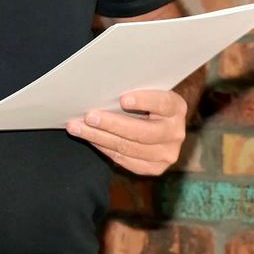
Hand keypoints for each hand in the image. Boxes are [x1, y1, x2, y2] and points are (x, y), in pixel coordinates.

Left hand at [67, 89, 186, 174]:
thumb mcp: (146, 89)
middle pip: (142, 132)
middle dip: (111, 124)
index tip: (122, 99)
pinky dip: (104, 148)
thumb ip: (133, 88)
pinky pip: (124, 160)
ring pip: (128, 148)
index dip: (144, 101)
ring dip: (98, 138)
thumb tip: (102, 86)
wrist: (160, 121)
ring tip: (77, 128)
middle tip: (88, 116)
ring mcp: (166, 154)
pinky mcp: (154, 167)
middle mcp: (176, 133)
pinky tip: (90, 139)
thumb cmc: (146, 99)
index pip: (162, 103)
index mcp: (177, 108)